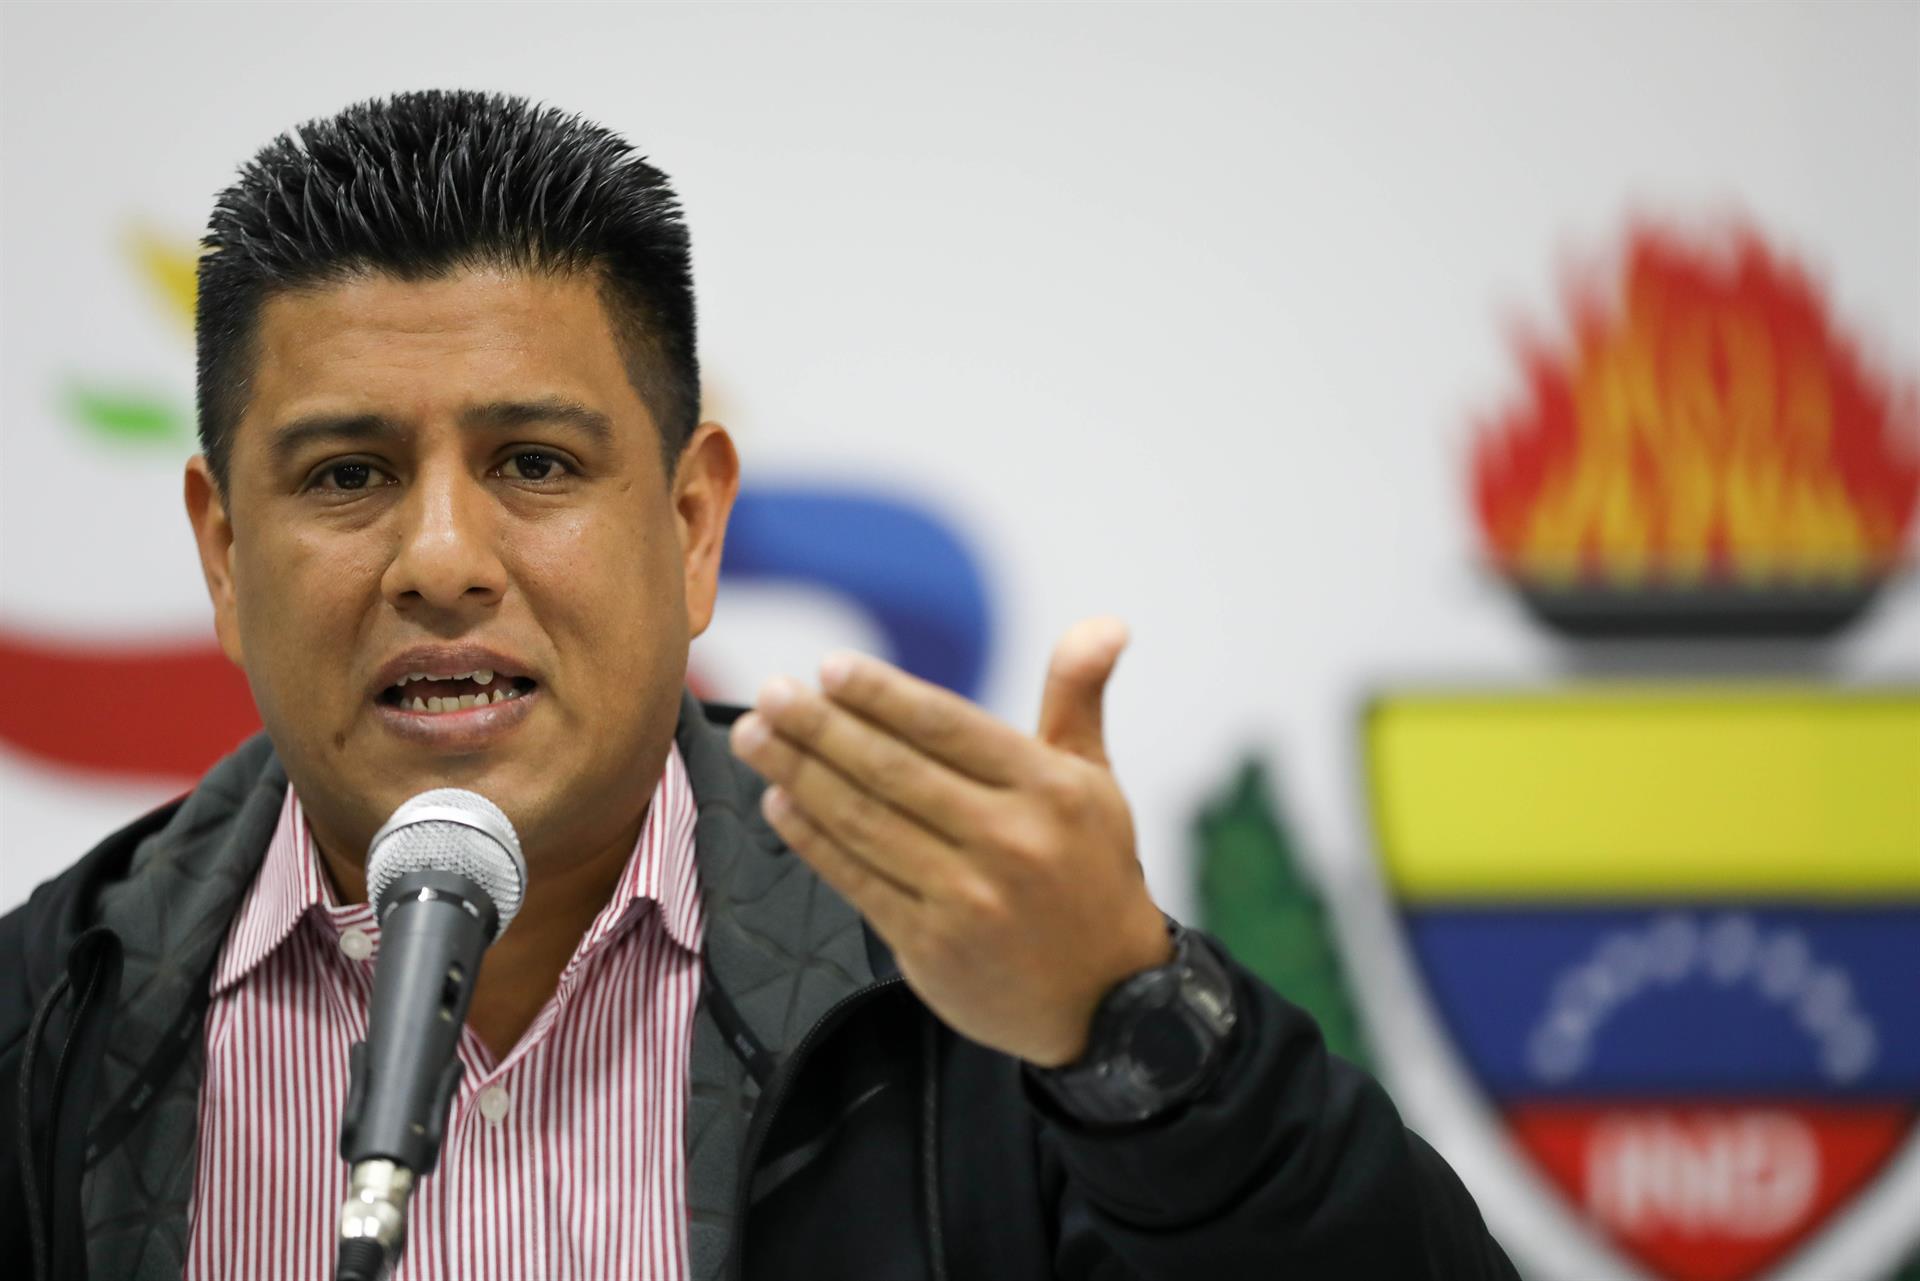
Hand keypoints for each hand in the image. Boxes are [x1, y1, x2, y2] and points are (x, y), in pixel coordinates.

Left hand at [729, 616, 1172, 1066]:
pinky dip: (812, 839)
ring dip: (798, 775)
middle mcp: (1010, 841)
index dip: (883, 696)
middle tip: (769, 693)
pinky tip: (779, 803)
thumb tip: (1104, 623)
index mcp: (1049, 790)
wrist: (1108, 1001)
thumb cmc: (1090, 872)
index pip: (950, 728)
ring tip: (754, 737)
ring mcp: (968, 898)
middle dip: (820, 728)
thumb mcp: (1094, 782)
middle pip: (894, 771)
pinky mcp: (932, 946)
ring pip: (866, 823)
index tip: (829, 668)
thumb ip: (1078, 698)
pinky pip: (858, 879)